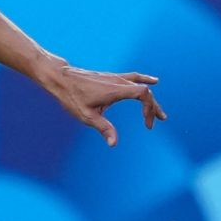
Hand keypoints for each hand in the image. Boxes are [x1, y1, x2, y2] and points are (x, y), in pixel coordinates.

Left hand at [41, 63, 166, 146]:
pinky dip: (145, 82)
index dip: (149, 107)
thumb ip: (103, 128)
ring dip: (151, 98)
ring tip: (159, 111)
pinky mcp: (111, 77)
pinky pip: (134, 78)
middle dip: (153, 107)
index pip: (143, 94)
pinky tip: (153, 82)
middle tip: (155, 123)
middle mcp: (118, 81)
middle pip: (145, 91)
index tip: (146, 122)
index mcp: (115, 90)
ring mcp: (115, 77)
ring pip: (140, 85)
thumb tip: (113, 144)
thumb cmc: (72, 96)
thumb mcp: (86, 116)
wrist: (61, 77)